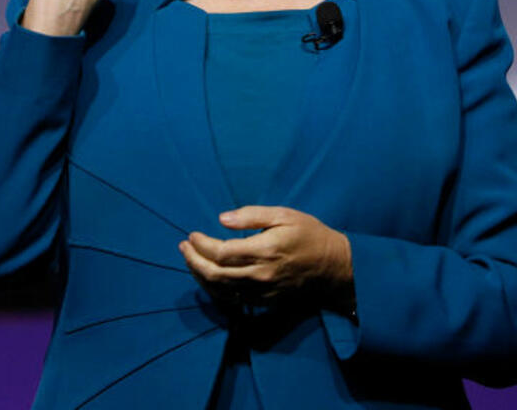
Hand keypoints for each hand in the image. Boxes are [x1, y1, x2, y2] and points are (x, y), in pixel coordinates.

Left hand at [180, 206, 354, 313]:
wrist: (333, 266)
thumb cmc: (309, 234)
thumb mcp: (284, 215)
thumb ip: (251, 216)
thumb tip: (222, 219)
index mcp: (264, 250)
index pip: (221, 252)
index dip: (201, 245)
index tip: (192, 235)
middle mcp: (260, 275)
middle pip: (215, 274)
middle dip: (193, 261)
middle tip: (183, 247)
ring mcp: (262, 292)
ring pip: (221, 290)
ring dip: (201, 276)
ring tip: (190, 261)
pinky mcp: (265, 301)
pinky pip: (233, 299)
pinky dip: (216, 289)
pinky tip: (209, 277)